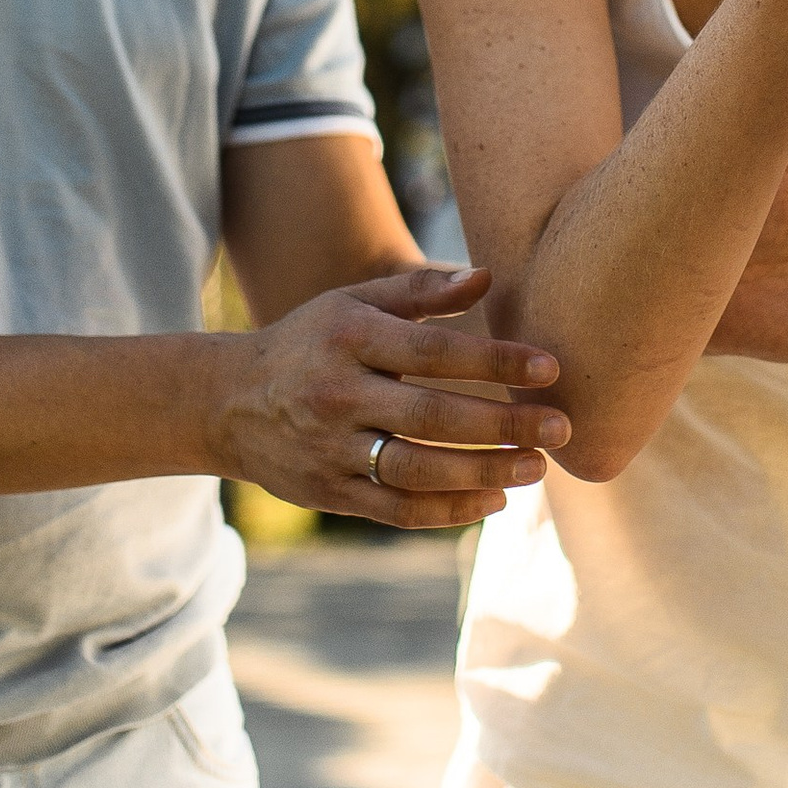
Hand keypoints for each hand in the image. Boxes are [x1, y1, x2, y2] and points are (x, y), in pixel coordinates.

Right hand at [215, 263, 567, 530]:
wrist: (226, 402)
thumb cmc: (310, 342)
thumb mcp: (353, 302)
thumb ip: (420, 292)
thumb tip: (489, 278)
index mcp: (348, 338)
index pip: (434, 351)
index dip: (496, 360)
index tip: (551, 367)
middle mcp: (338, 395)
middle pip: (433, 416)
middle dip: (504, 425)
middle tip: (561, 428)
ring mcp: (331, 450)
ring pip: (418, 469)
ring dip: (484, 472)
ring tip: (536, 468)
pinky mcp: (330, 493)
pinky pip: (398, 509)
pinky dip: (450, 510)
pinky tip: (495, 500)